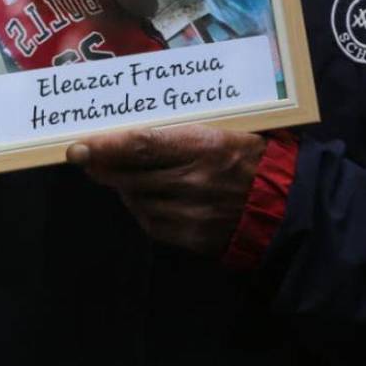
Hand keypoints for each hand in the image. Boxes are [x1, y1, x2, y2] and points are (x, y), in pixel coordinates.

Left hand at [67, 125, 266, 255]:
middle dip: (101, 166)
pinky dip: (139, 206)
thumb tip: (134, 127)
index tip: (79, 145)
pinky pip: (150, 221)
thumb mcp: (222, 129)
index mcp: (204, 145)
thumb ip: (179, 130)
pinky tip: (141, 195)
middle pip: (131, 175)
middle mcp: (193, 181)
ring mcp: (191, 213)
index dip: (106, 146)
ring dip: (121, 185)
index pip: (142, 145)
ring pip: (136, 198)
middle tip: (84, 155)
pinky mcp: (191, 237)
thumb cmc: (252, 156)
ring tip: (116, 172)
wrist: (286, 206)